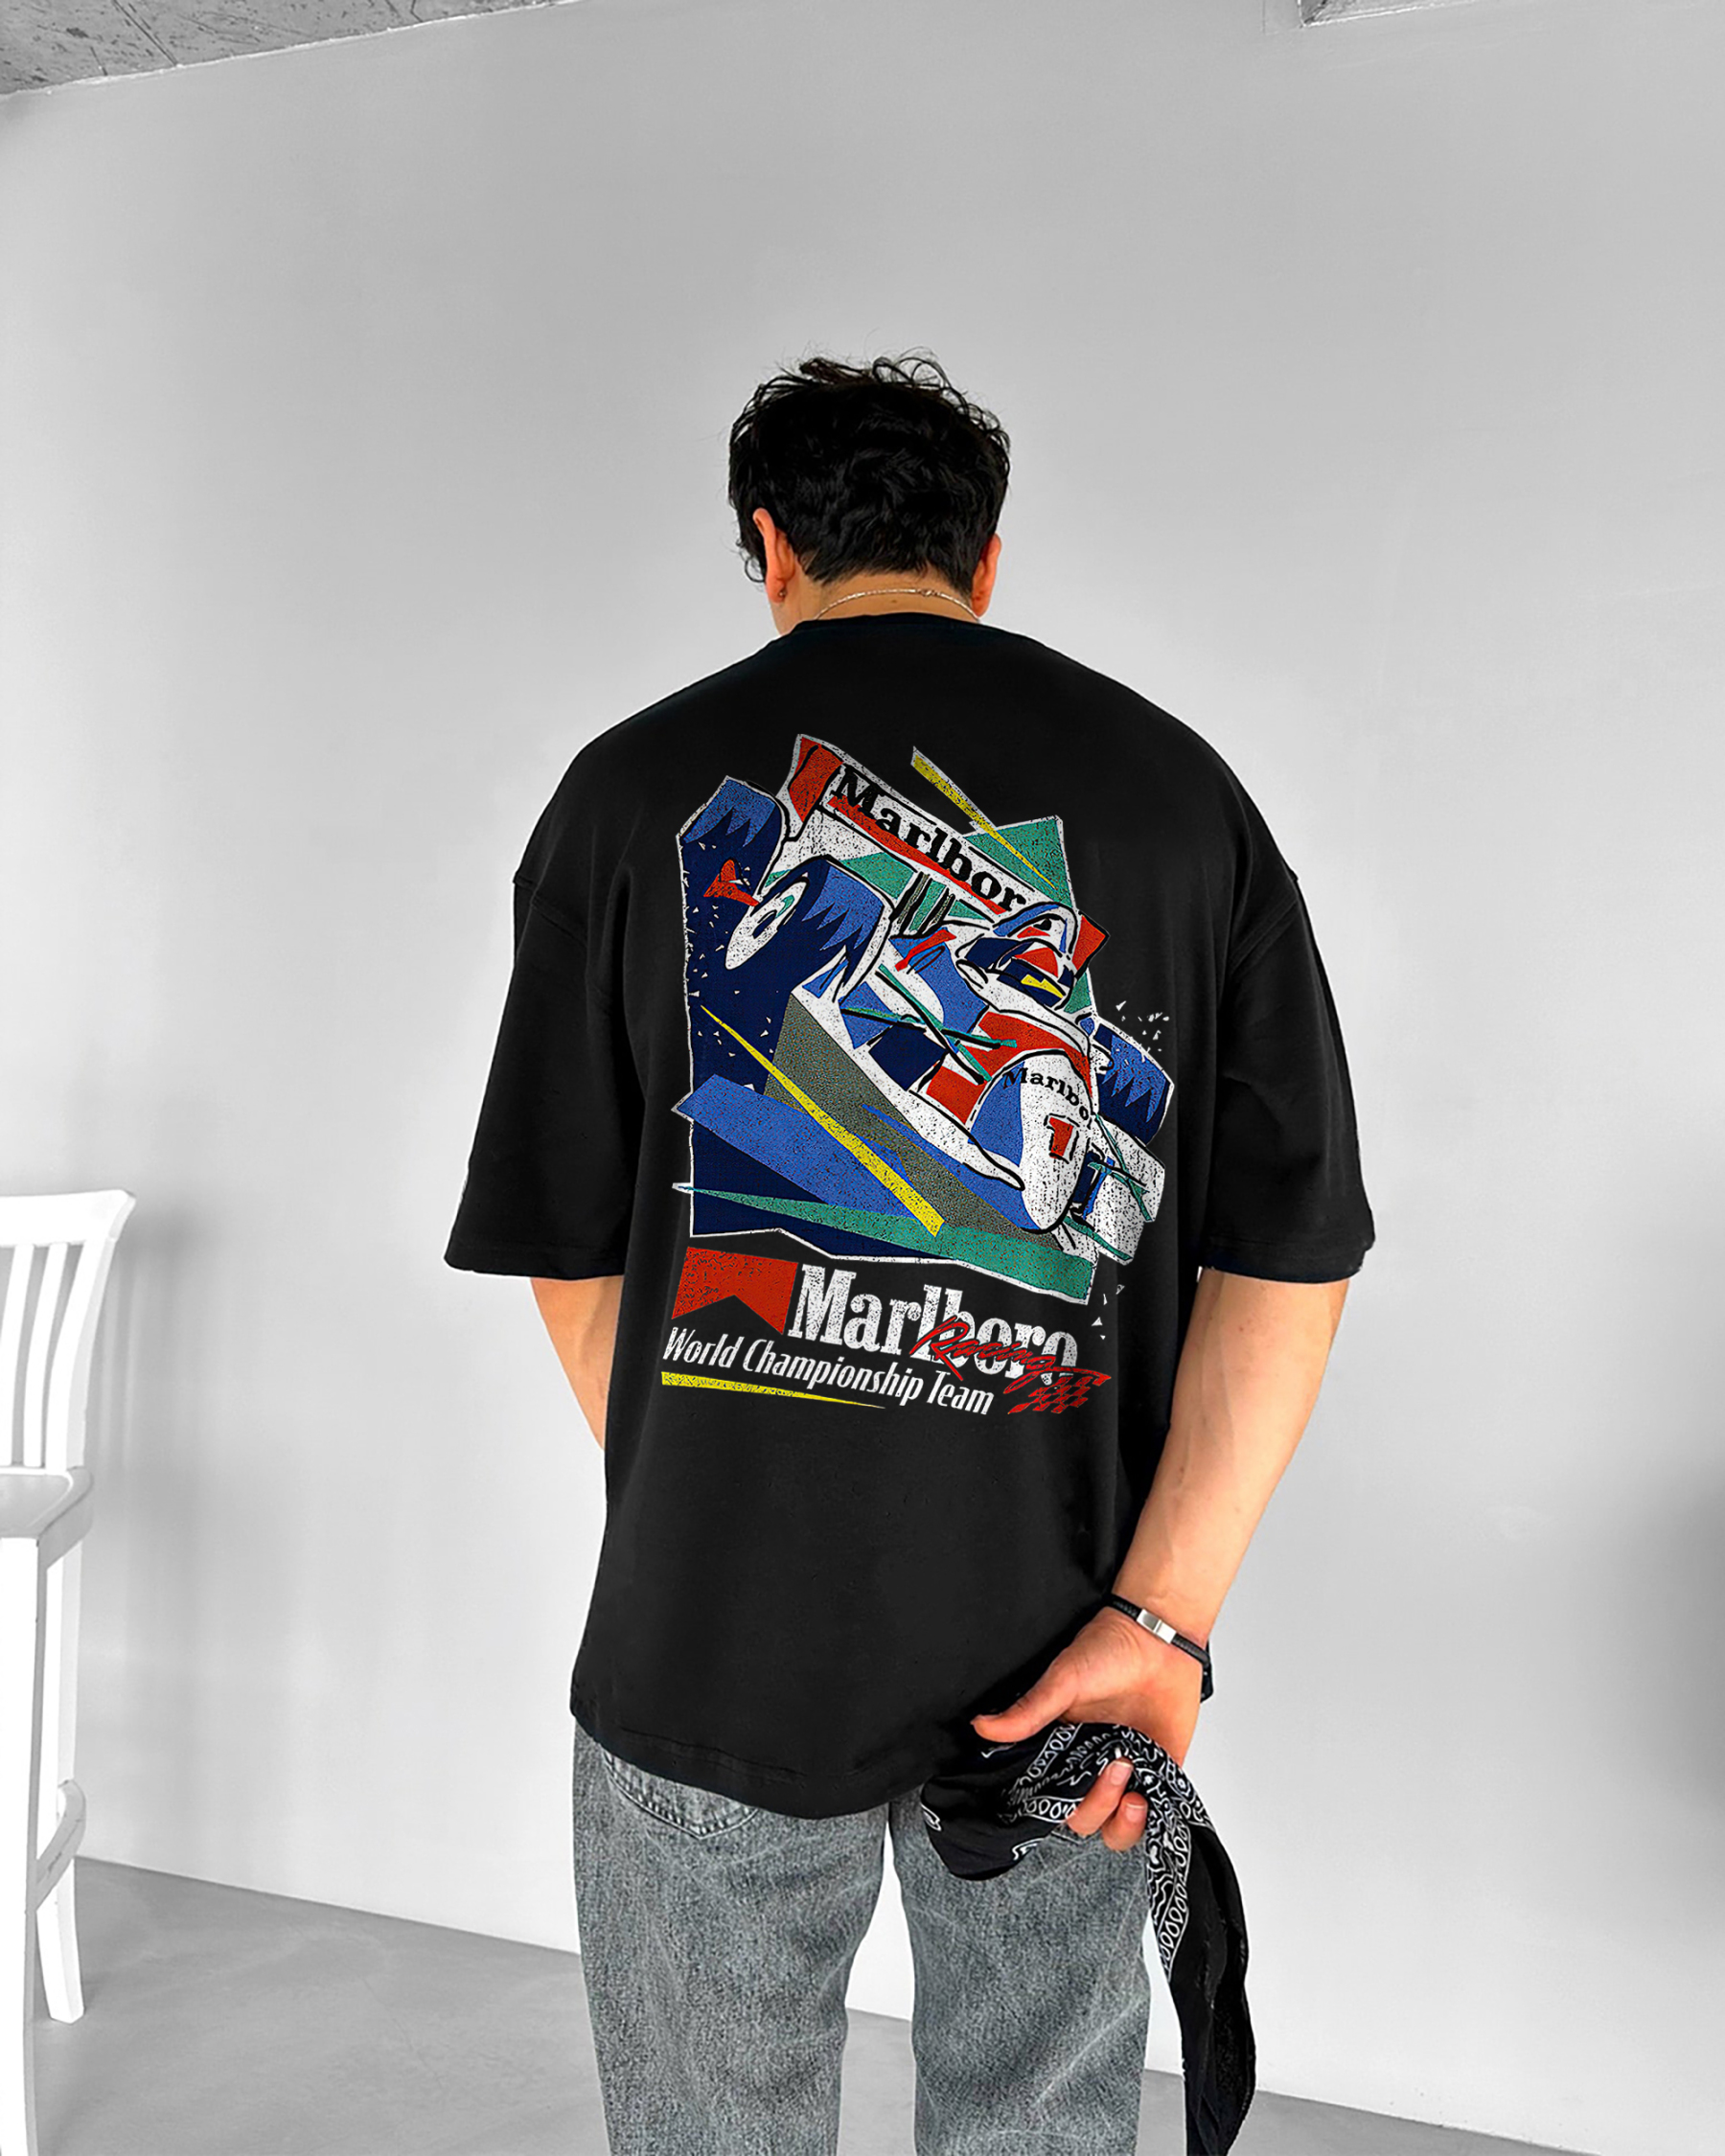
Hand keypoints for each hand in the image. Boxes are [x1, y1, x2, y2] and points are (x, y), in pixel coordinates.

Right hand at [968, 1607, 1204, 1853]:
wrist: (1160, 1638)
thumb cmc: (1108, 1650)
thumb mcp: (1063, 1681)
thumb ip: (1029, 1711)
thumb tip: (982, 1726)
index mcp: (1061, 1750)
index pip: (1048, 1798)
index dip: (1053, 1809)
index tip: (1063, 1796)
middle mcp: (1090, 1767)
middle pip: (1082, 1819)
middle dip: (1095, 1806)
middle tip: (1113, 1769)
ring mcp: (1124, 1773)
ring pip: (1115, 1829)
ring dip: (1121, 1823)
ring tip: (1133, 1792)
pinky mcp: (1159, 1774)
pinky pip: (1153, 1816)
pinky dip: (1150, 1819)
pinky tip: (1148, 1797)